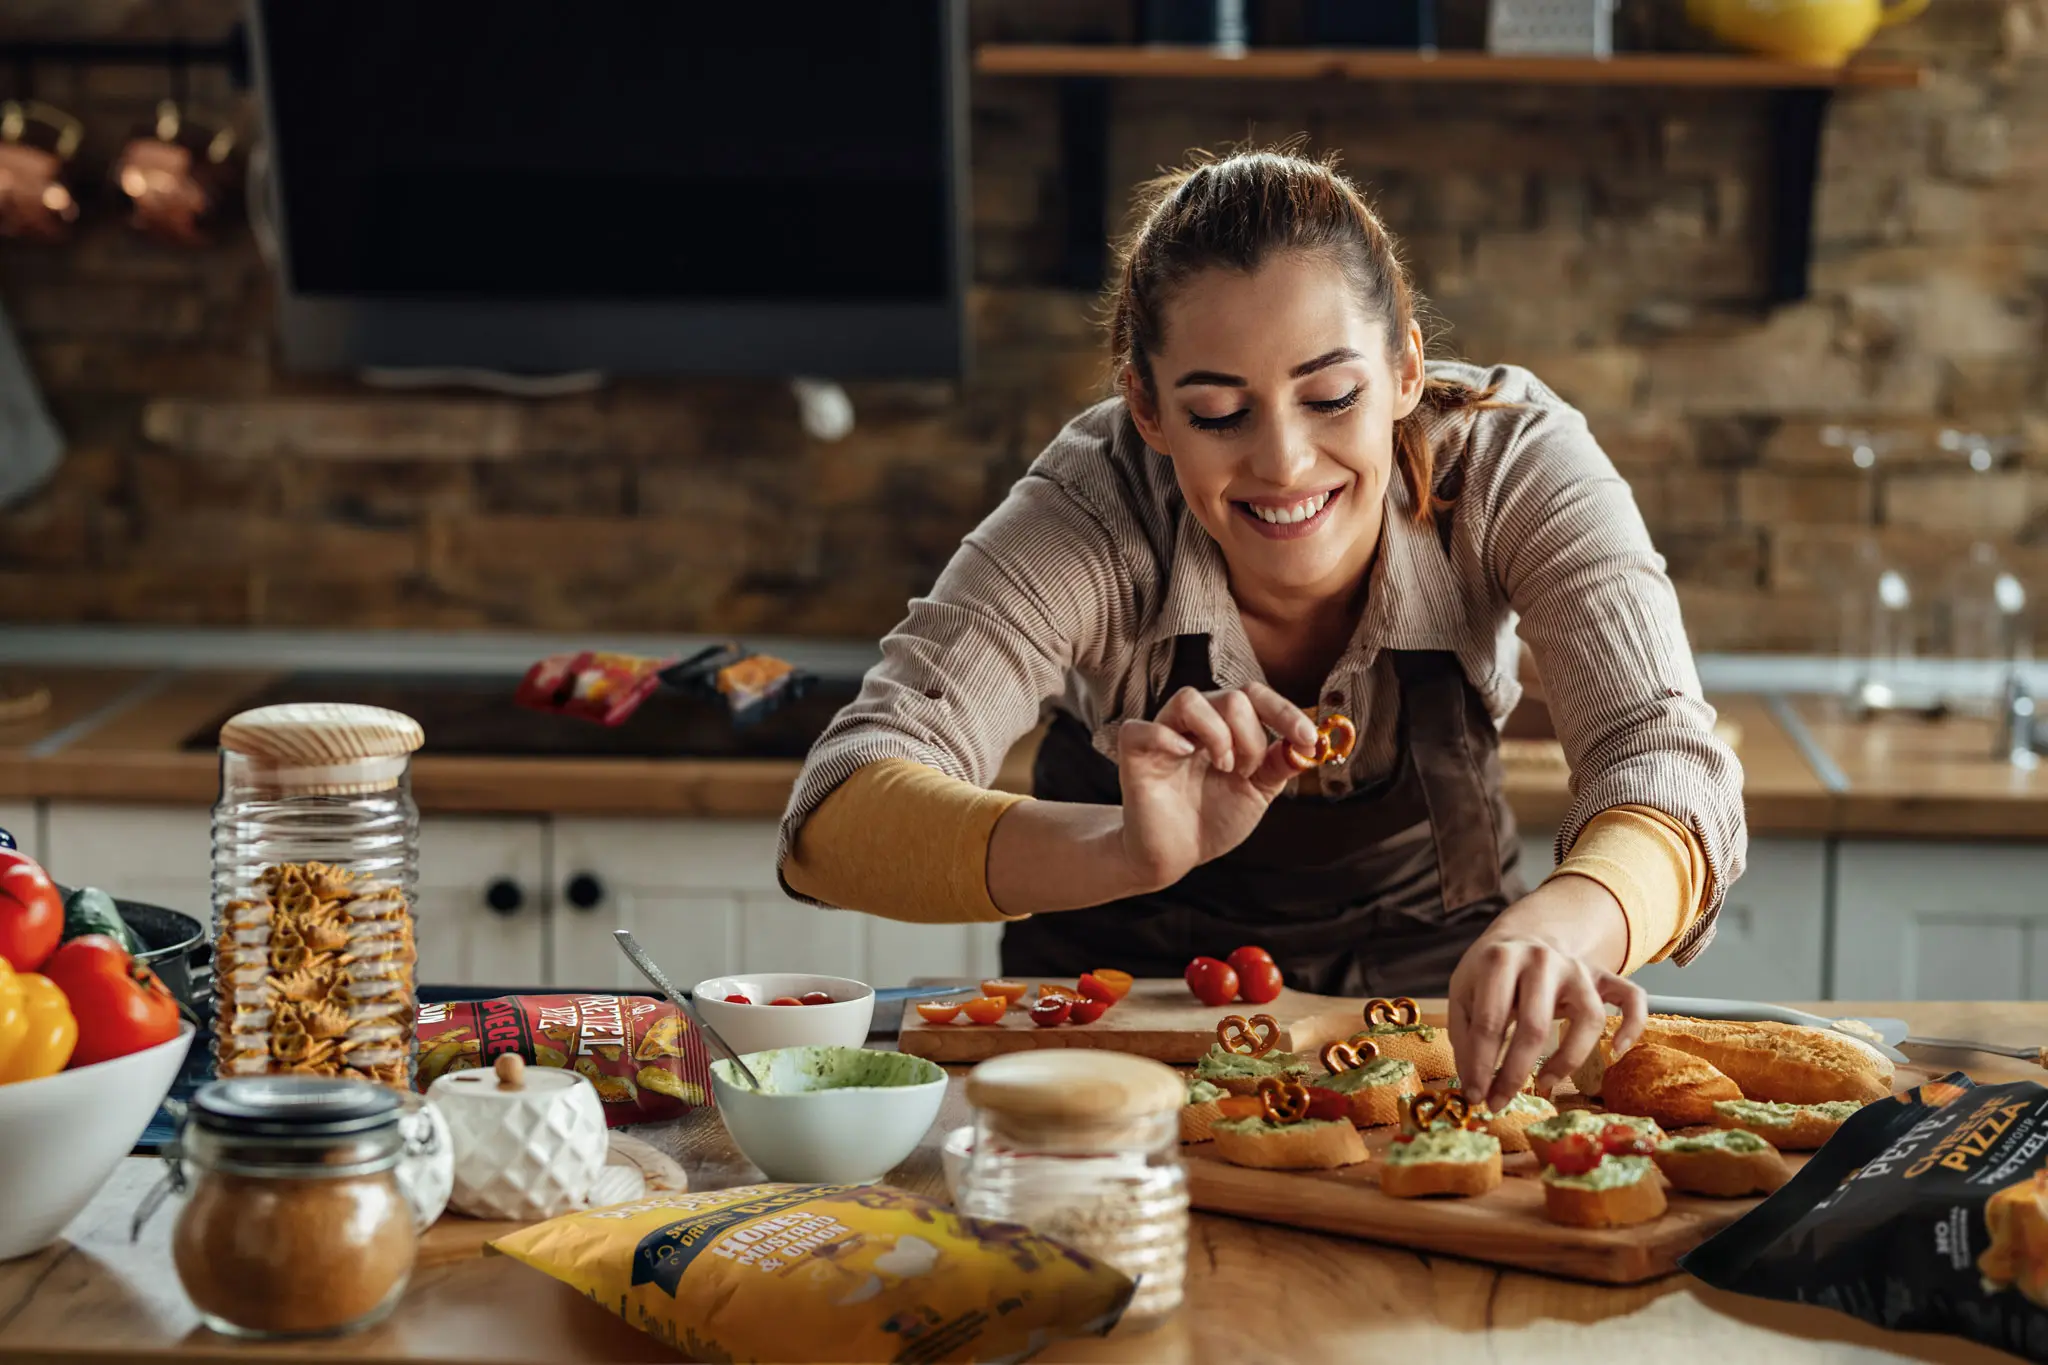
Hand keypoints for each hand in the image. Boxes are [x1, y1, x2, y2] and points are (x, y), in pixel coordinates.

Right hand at [1115, 684, 1317, 891]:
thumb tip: (1308, 744)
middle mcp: (1194, 722)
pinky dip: (1166, 738)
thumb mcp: (1257, 791)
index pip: (1255, 696)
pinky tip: (1184, 755)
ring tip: (1222, 767)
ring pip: (1189, 699)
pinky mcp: (1135, 753)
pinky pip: (1142, 728)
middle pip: (1230, 697)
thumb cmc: (1212, 818)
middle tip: (1246, 771)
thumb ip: (1278, 764)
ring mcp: (1163, 734)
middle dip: (1250, 737)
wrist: (1176, 855)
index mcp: (1225, 725)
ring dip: (1217, 734)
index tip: (1308, 739)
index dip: (1284, 712)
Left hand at [1447, 876, 1646, 1113]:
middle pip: (1535, 1025)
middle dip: (1514, 1072)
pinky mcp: (1603, 976)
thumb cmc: (1490, 974)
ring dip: (1568, 1059)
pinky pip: (1632, 998)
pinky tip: (1616, 1052)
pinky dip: (1632, 1025)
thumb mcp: (1463, 993)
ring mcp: (1577, 968)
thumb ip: (1466, 1036)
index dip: (1480, 1064)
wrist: (1524, 936)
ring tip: (1544, 1083)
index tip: (1474, 1095)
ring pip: (1589, 1017)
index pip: (1489, 1020)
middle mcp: (1542, 960)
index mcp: (1500, 960)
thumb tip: (1474, 1088)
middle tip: (1500, 1102)